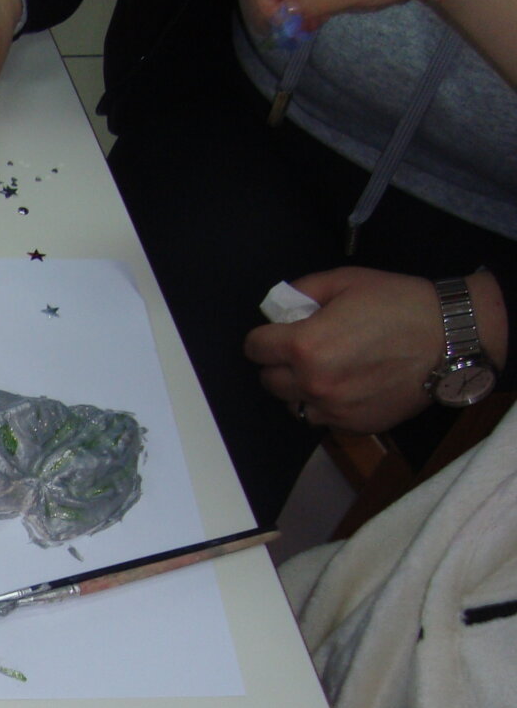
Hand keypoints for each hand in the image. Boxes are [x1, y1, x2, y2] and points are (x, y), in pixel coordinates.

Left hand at [243, 267, 439, 429]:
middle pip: (268, 379)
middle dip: (279, 363)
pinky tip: (347, 386)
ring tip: (326, 369)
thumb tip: (278, 307)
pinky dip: (325, 405)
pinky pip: (321, 418)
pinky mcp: (353, 425)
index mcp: (304, 345)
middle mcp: (312, 382)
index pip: (254, 348)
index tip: (278, 333)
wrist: (452, 339)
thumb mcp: (347, 282)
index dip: (264, 337)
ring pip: (291, 403)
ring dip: (299, 388)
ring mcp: (333, 409)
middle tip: (304, 349)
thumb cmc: (400, 304)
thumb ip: (303, 292)